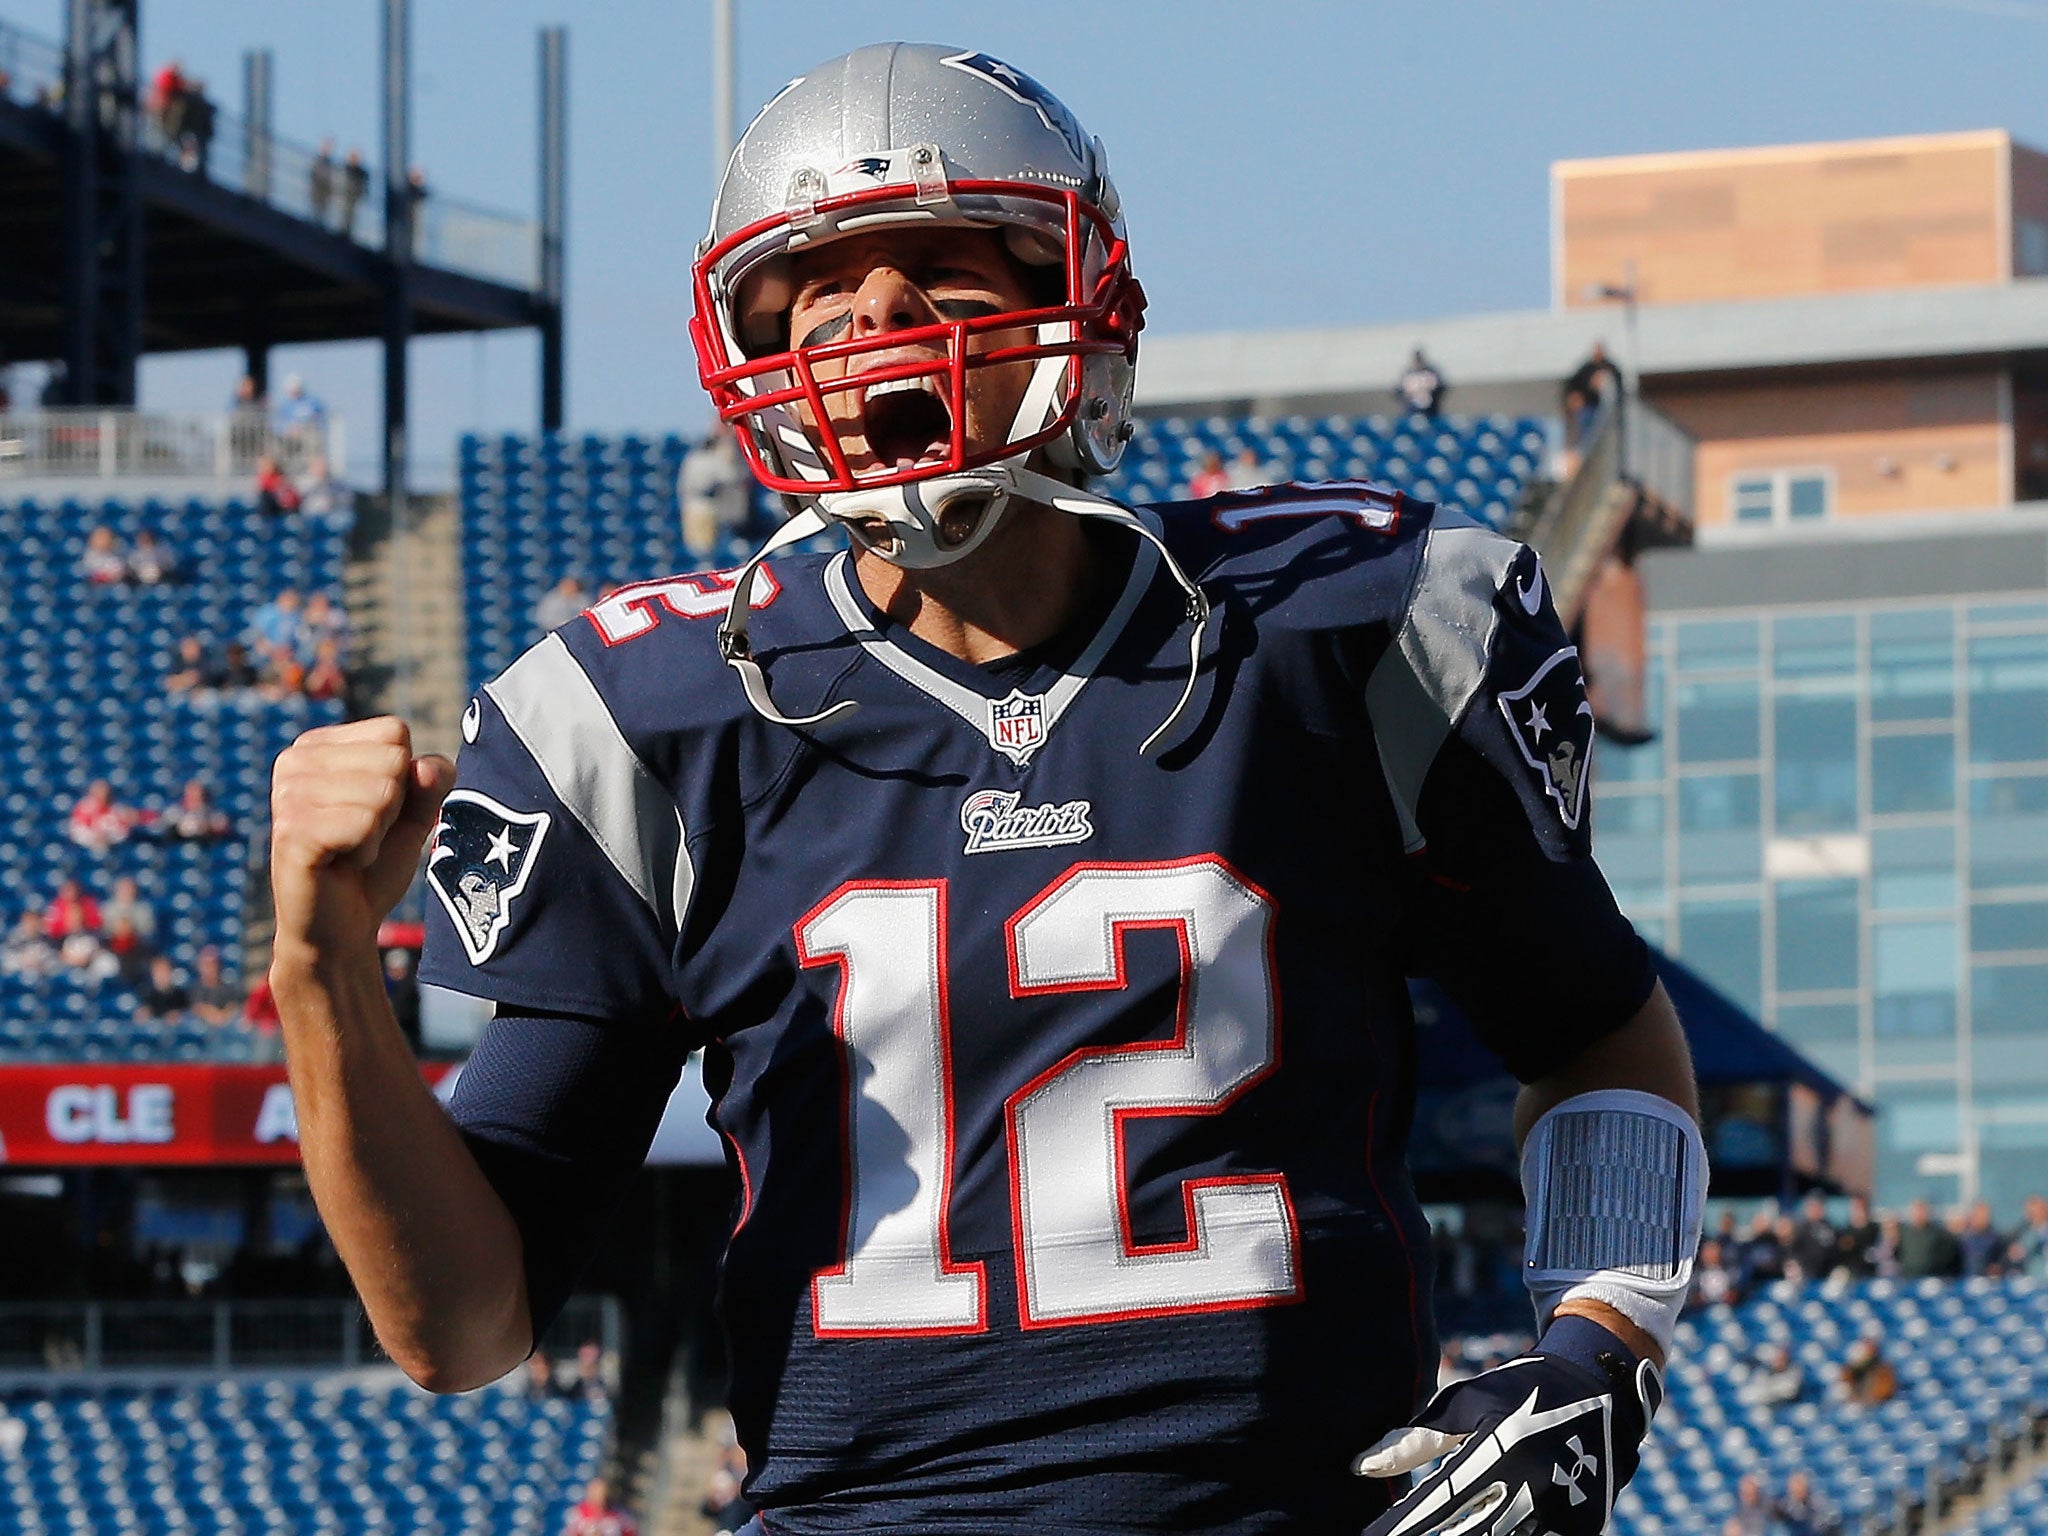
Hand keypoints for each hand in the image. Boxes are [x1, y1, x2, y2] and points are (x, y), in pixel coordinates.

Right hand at [270, 717, 453, 965]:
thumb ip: (431, 781)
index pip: (395, 732)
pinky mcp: (291, 830)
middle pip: (392, 758)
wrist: (341, 929)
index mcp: (317, 745)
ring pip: (383, 790)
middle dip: (393, 806)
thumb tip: (425, 765)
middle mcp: (294, 760)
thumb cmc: (373, 866)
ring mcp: (287, 794)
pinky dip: (366, 850)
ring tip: (349, 850)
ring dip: (378, 831)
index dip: (404, 779)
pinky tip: (340, 863)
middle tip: (361, 835)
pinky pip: (364, 822)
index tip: (374, 812)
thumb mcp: (414, 814)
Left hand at [1354, 1337, 1660, 1535]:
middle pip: (1468, 1534)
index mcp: (1499, 1447)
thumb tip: (1362, 1466)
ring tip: (1438, 1533)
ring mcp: (1562, 1508)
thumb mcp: (1467, 1403)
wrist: (1603, 1389)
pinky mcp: (1584, 1526)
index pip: (1437, 1500)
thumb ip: (1415, 1440)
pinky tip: (1483, 1531)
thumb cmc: (1519, 1390)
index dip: (1401, 1525)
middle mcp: (1532, 1482)